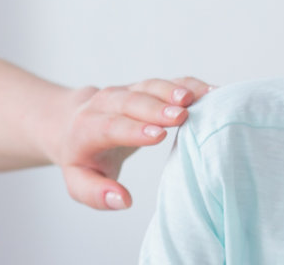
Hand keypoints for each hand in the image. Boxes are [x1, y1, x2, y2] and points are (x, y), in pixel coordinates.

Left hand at [47, 77, 211, 210]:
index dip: (134, 130)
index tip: (159, 136)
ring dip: (173, 90)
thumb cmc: (82, 158)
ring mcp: (128, 91)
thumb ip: (95, 193)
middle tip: (181, 116)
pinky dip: (190, 85)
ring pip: (150, 86)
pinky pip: (169, 82)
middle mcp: (106, 103)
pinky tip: (212, 92)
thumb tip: (123, 200)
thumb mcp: (78, 181)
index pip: (111, 126)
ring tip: (194, 99)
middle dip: (156, 108)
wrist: (72, 122)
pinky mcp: (146, 88)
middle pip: (131, 101)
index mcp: (87, 127)